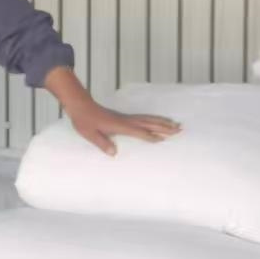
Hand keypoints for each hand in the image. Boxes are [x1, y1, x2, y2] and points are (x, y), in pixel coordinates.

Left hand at [45, 66, 180, 155]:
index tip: (163, 140)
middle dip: (164, 127)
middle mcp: (125, 120)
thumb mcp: (89, 134)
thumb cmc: (84, 120)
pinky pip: (142, 118)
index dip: (150, 136)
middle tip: (179, 129)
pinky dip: (153, 119)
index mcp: (119, 125)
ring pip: (148, 119)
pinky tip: (158, 122)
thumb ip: (102, 143)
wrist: (80, 105)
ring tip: (175, 124)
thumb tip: (114, 153)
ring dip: (162, 122)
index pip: (138, 132)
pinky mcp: (123, 117)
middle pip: (148, 124)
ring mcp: (125, 117)